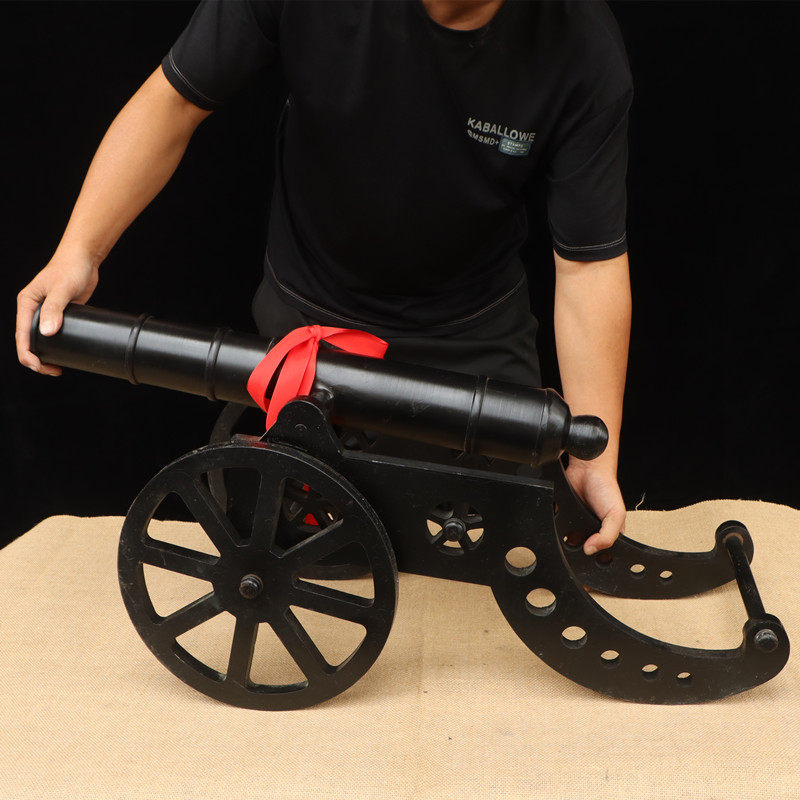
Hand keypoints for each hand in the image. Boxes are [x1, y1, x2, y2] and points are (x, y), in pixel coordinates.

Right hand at [16, 247, 99, 375]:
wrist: (84, 259)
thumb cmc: (70, 269)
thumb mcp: (62, 289)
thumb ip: (54, 309)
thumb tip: (47, 332)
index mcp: (26, 303)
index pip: (21, 335)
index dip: (28, 355)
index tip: (40, 366)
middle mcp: (33, 310)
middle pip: (29, 341)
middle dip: (37, 359)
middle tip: (54, 370)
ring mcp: (46, 313)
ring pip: (41, 340)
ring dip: (47, 355)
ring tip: (59, 367)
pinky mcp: (60, 314)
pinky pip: (54, 335)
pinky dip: (57, 346)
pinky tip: (66, 354)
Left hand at [565, 460, 625, 554]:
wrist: (588, 469)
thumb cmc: (607, 488)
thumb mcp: (616, 515)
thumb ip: (607, 536)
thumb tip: (590, 550)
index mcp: (608, 533)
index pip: (602, 553)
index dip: (596, 559)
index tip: (589, 562)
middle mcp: (592, 530)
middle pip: (583, 548)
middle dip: (578, 550)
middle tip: (576, 548)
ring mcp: (578, 523)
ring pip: (568, 539)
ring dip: (565, 539)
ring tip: (568, 534)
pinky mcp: (565, 515)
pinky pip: (557, 525)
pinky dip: (555, 526)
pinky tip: (558, 524)